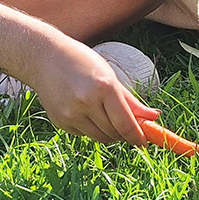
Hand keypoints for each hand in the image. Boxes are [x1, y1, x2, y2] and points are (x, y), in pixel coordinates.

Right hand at [30, 43, 160, 145]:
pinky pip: (84, 134)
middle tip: (131, 128)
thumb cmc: (82, 62)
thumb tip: (154, 116)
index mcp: (104, 87)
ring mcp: (71, 114)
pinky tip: (88, 112)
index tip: (144, 141)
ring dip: (110, 134)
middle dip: (125, 134)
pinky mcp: (60, 122)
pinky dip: (92, 129)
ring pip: (100, 137)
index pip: (126, 123)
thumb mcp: (110, 75)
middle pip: (114, 133)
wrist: (44, 58)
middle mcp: (86, 102)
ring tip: (110, 118)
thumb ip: (131, 100)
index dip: (138, 136)